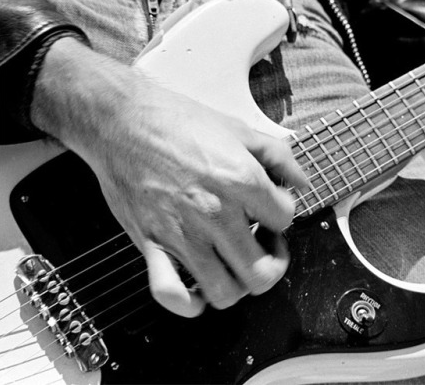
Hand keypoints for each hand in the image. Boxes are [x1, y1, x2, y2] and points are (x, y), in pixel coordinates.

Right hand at [31, 39, 306, 316]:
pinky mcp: (151, 244)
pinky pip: (172, 295)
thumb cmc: (178, 120)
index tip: (271, 207)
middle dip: (273, 260)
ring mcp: (182, 234)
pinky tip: (198, 288)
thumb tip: (302, 182)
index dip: (282, 213)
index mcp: (242, 181)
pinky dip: (189, 303)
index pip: (285, 219)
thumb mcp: (238, 128)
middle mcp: (216, 214)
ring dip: (237, 283)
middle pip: (263, 272)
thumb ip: (278, 156)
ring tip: (234, 261)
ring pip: (225, 292)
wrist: (123, 120)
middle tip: (264, 243)